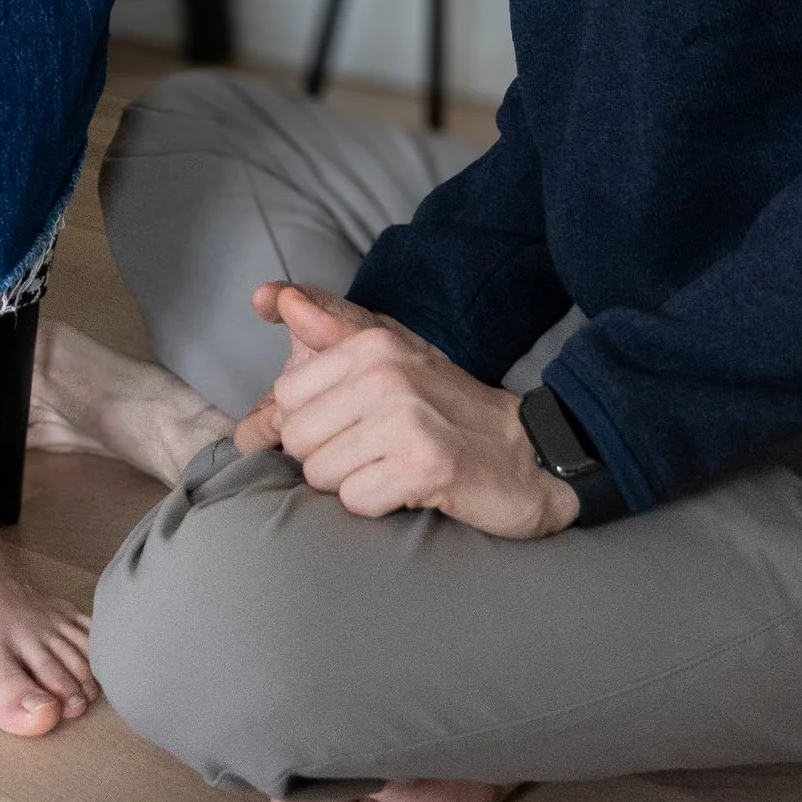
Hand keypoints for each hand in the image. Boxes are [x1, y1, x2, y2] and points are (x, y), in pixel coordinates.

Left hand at [232, 284, 576, 535]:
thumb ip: (330, 327)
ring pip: (320, 473)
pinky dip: (378, 504)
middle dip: (329, 456)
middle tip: (376, 450)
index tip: (353, 424)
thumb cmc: (446, 408)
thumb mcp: (391, 356)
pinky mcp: (425, 466)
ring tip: (392, 466)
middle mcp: (385, 374)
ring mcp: (406, 419)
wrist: (526, 453)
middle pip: (298, 439)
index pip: (286, 397)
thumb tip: (276, 296)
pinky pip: (355, 500)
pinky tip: (409, 488)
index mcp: (372, 343)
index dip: (313, 423)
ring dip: (353, 481)